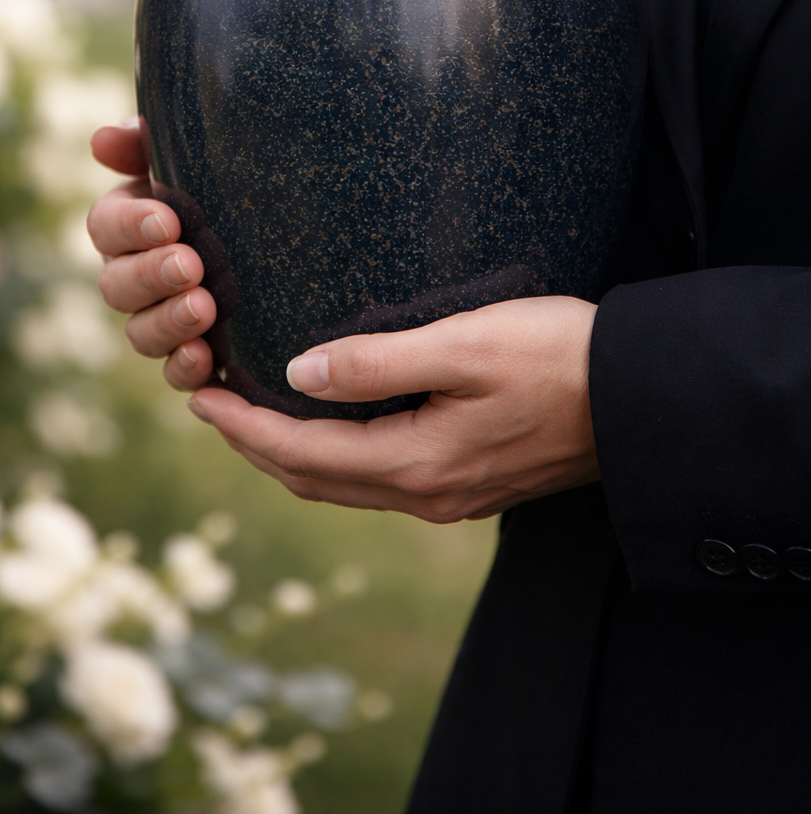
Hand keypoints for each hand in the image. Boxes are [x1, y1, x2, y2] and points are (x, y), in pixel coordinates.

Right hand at [88, 120, 215, 390]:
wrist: (298, 224)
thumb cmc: (238, 180)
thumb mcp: (204, 156)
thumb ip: (151, 141)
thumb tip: (103, 140)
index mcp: (132, 224)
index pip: (106, 226)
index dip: (129, 226)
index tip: (169, 220)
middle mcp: (138, 277)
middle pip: (117, 285)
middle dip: (151, 275)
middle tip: (191, 265)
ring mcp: (164, 321)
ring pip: (141, 333)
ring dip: (168, 322)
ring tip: (204, 309)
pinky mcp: (198, 357)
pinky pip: (177, 373)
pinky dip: (186, 368)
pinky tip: (207, 357)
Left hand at [188, 298, 599, 522]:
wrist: (642, 398)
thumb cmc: (558, 356)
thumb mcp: (465, 343)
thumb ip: (378, 361)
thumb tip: (299, 371)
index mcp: (416, 465)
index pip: (301, 454)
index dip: (243, 428)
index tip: (197, 399)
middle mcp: (428, 495)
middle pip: (315, 479)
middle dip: (256, 446)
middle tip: (211, 405)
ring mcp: (453, 495)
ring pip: (347, 483)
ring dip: (293, 454)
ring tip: (255, 415)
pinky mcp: (475, 481)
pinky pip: (381, 478)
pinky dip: (337, 455)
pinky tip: (334, 424)